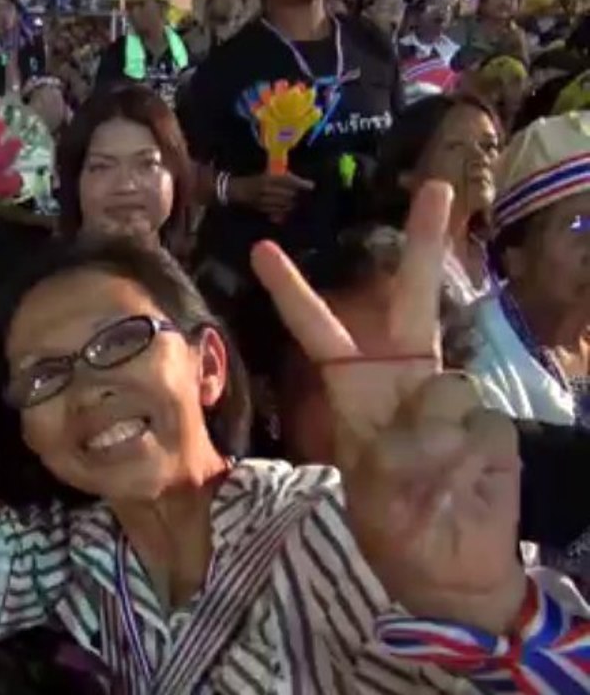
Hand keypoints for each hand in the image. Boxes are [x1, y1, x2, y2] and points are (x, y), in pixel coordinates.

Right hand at [228, 172, 314, 222]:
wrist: (233, 191)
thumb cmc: (251, 181)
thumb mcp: (264, 175)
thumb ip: (279, 177)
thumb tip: (297, 181)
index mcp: (268, 178)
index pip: (289, 180)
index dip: (301, 183)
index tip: (312, 185)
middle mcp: (267, 189)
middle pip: (289, 193)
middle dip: (299, 195)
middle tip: (307, 196)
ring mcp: (264, 200)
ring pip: (285, 204)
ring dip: (293, 204)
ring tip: (299, 204)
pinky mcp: (262, 209)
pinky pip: (277, 212)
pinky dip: (284, 211)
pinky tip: (288, 210)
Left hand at [250, 181, 525, 634]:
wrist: (450, 568)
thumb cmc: (396, 526)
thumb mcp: (370, 492)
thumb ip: (393, 448)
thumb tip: (437, 404)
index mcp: (359, 389)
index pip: (320, 332)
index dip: (292, 292)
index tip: (262, 248)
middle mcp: (407, 378)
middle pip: (409, 302)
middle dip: (423, 244)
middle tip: (435, 187)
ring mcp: (454, 396)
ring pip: (445, 386)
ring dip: (432, 441)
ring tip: (429, 484)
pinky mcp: (493, 422)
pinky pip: (475, 425)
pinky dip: (464, 459)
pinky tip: (463, 483)